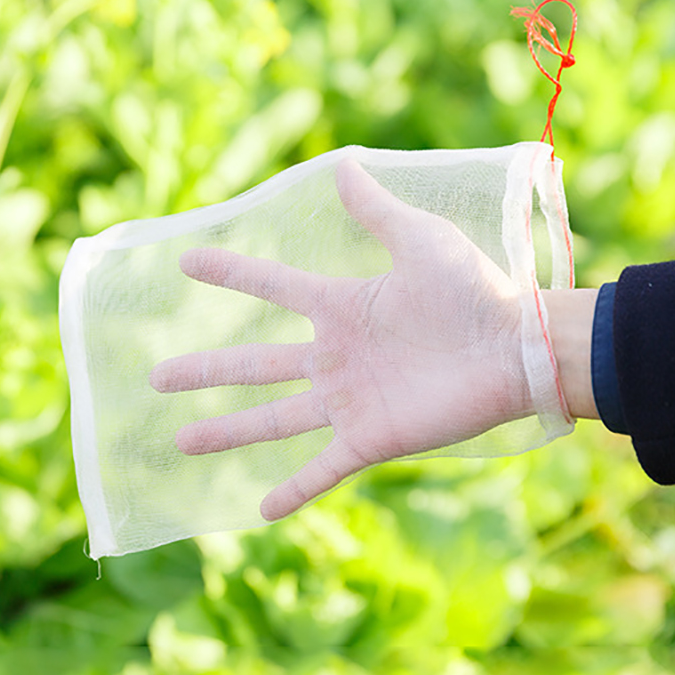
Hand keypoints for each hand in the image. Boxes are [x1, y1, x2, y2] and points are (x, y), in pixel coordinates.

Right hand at [150, 158, 532, 520]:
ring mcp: (350, 401)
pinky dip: (294, 490)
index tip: (186, 262)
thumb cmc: (474, 291)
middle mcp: (336, 357)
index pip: (272, 287)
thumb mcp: (419, 241)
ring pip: (274, 419)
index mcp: (342, 307)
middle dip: (206, 368)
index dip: (231, 273)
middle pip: (255, 364)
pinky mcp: (372, 438)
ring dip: (228, 430)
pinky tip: (259, 511)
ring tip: (181, 440)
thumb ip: (377, 211)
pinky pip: (323, 468)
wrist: (516, 348)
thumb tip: (341, 164)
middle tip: (157, 376)